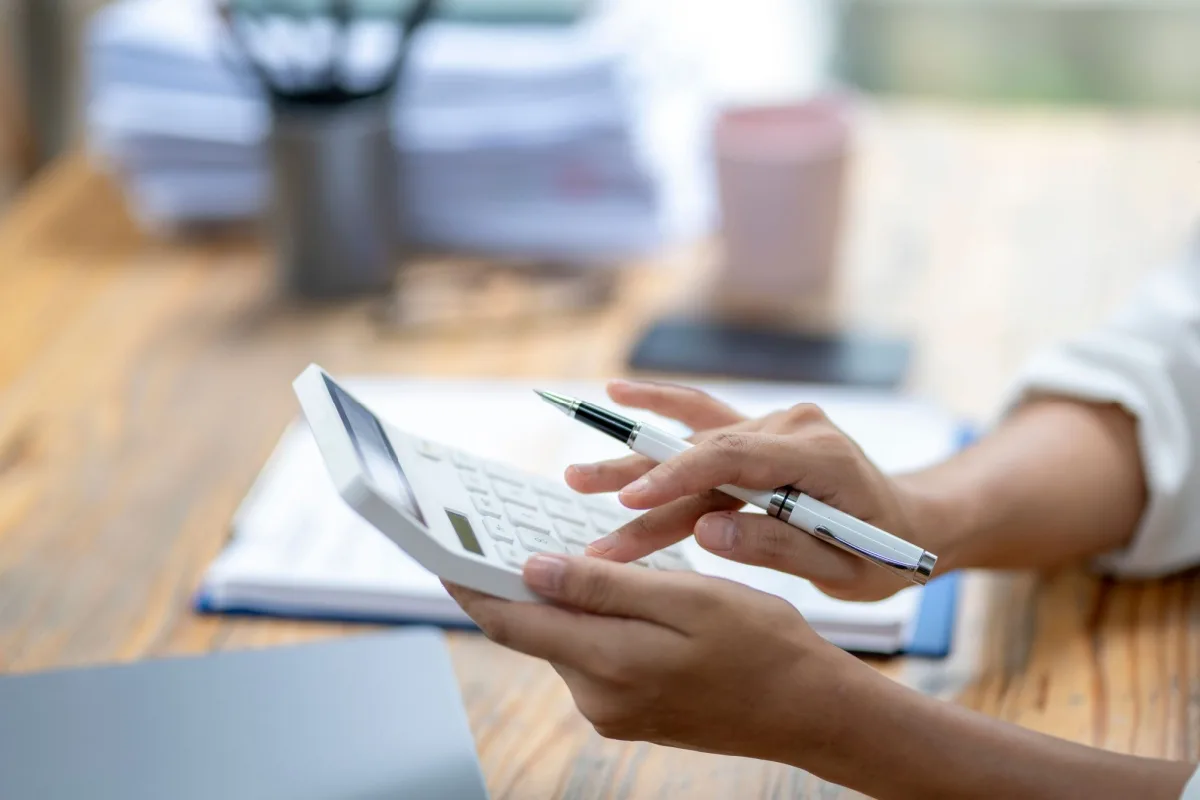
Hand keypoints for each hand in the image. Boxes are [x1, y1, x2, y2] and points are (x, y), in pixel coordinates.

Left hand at [443, 554, 867, 763]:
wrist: (809, 709)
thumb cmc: (761, 643)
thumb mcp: (688, 598)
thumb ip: (606, 586)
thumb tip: (533, 569)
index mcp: (609, 665)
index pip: (512, 622)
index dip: (470, 583)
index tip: (438, 549)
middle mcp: (598, 698)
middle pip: (534, 631)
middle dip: (518, 582)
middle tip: (504, 528)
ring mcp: (611, 712)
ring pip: (564, 642)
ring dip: (562, 600)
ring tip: (570, 551)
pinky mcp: (627, 713)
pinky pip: (590, 657)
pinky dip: (589, 622)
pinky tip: (611, 593)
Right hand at [568, 381, 940, 600]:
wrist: (911, 524)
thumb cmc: (884, 555)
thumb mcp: (845, 570)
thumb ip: (776, 548)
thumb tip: (705, 533)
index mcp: (820, 457)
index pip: (734, 458)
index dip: (677, 478)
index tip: (630, 502)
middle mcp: (794, 428)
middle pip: (703, 449)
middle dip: (639, 477)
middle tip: (578, 489)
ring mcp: (776, 425)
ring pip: (694, 442)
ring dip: (637, 459)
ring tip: (578, 475)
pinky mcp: (762, 434)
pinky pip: (707, 419)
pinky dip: (663, 410)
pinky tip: (620, 395)